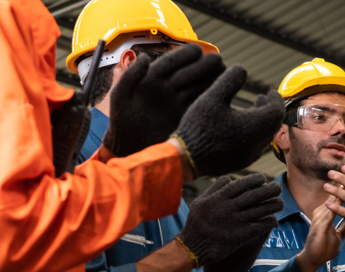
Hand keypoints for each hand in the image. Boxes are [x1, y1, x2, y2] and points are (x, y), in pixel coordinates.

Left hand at [103, 44, 224, 156]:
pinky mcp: (183, 117)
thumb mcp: (120, 97)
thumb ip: (130, 76)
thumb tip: (146, 58)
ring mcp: (175, 103)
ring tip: (224, 72)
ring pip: (195, 87)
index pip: (170, 63)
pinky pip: (198, 104)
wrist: (129, 149)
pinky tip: (220, 91)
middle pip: (187, 73)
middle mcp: (164, 90)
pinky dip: (209, 97)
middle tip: (218, 60)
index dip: (184, 55)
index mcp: (150, 81)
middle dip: (203, 66)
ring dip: (210, 79)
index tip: (199, 49)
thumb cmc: (121, 124)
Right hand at [173, 66, 284, 176]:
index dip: (275, 99)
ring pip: (265, 136)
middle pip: (273, 124)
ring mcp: (250, 155)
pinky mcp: (242, 162)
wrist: (187, 157)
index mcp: (255, 126)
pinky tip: (241, 128)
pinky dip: (255, 134)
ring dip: (262, 121)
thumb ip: (229, 80)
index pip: (277, 110)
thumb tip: (242, 68)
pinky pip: (256, 146)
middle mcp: (257, 143)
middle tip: (261, 99)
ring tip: (251, 111)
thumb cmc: (199, 126)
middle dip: (269, 109)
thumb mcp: (212, 97)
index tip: (269, 91)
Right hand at [202, 173, 282, 271]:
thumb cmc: (196, 223)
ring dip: (273, 205)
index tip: (263, 179)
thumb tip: (229, 178)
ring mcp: (237, 221)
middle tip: (278, 187)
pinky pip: (261, 225)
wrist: (193, 246)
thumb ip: (215, 188)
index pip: (243, 184)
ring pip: (262, 209)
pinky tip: (274, 220)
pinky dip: (269, 221)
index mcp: (220, 197)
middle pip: (256, 195)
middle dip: (270, 190)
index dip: (256, 180)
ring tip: (280, 203)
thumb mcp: (201, 201)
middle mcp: (230, 207)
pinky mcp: (242, 234)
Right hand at [296, 197, 343, 271]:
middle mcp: (321, 213)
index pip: (336, 198)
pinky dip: (337, 204)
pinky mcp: (320, 225)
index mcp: (325, 215)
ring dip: (340, 190)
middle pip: (333, 194)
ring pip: (331, 200)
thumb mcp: (336, 235)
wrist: (312, 259)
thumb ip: (341, 227)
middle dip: (343, 182)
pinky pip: (330, 212)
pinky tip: (343, 198)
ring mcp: (320, 218)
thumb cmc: (323, 248)